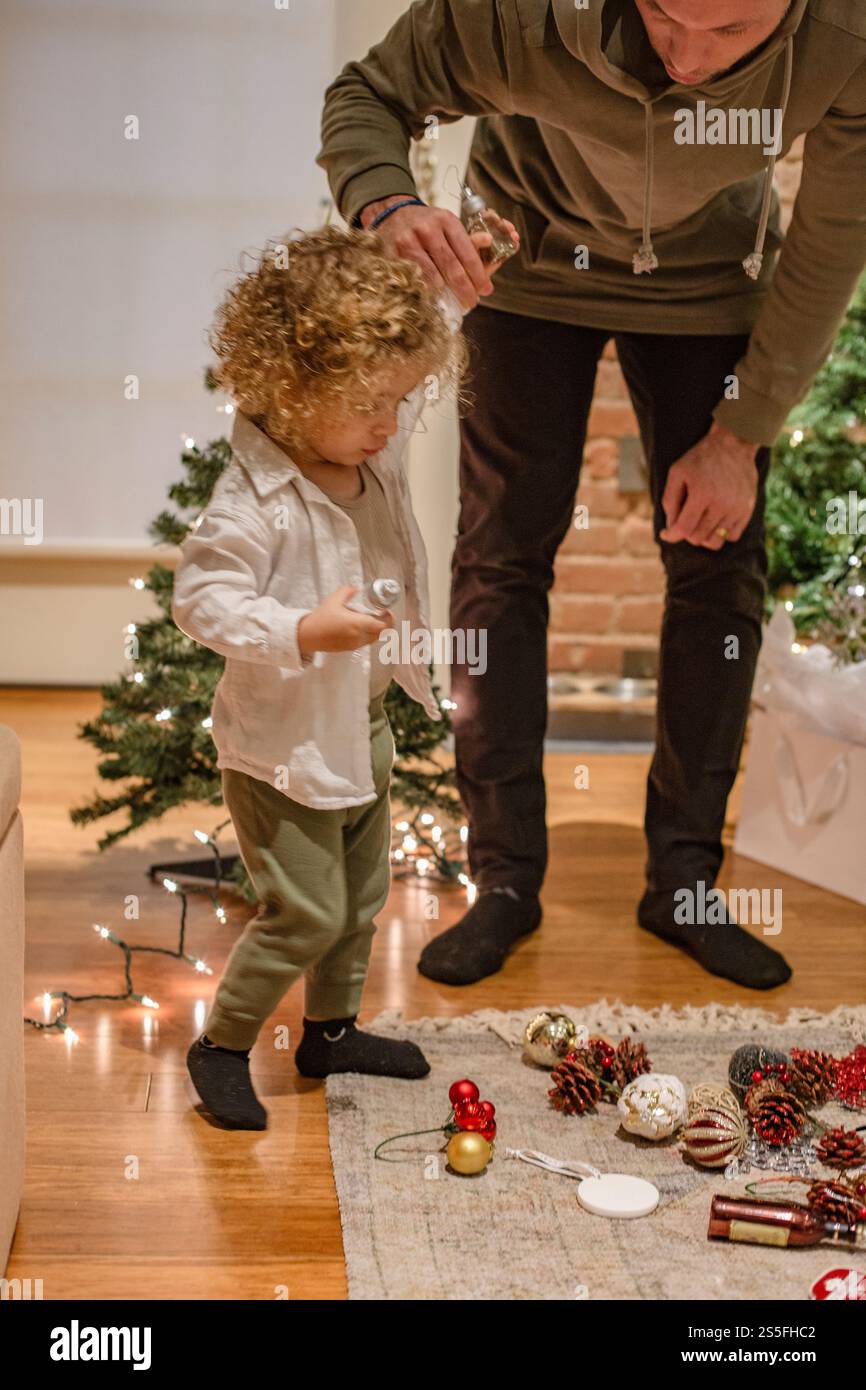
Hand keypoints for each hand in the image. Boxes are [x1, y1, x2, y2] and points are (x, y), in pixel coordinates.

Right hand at [297, 585, 393, 654]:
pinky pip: (365, 642)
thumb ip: (347, 591)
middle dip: (384, 624)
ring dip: (376, 630)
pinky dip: (367, 634)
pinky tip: (358, 626)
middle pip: (381, 634)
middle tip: (381, 614)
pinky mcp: (349, 649)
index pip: (382, 626)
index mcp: (357, 624)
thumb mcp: (334, 600)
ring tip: (368, 619)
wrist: (308, 636)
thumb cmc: (320, 618)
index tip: (386, 611)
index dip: (388, 619)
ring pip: (374, 639)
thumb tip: (356, 588)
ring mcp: (354, 645)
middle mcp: (358, 637)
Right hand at [360, 196, 519, 310]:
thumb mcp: (447, 226)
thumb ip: (467, 240)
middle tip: (472, 302)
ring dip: (446, 294)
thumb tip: (490, 245)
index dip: (478, 274)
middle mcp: (428, 229)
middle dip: (465, 288)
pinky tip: (433, 299)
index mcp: (446, 221)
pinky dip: (425, 292)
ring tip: (455, 303)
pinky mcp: (393, 254)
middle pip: (452, 267)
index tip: (485, 289)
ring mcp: (408, 242)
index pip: (467, 252)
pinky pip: (413, 280)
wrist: (391, 215)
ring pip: (432, 276)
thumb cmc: (425, 225)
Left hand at [660, 421, 758, 549]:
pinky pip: (732, 536)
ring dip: (703, 536)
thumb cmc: (701, 457)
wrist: (734, 444)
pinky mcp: (748, 509)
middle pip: (698, 538)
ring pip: (715, 541)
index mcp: (702, 494)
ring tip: (699, 523)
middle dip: (686, 533)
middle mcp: (722, 504)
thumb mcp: (677, 472)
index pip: (684, 528)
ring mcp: (737, 508)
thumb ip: (670, 500)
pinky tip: (715, 521)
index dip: (672, 535)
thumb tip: (671, 527)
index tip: (666, 534)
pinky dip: (721, 534)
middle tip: (685, 521)